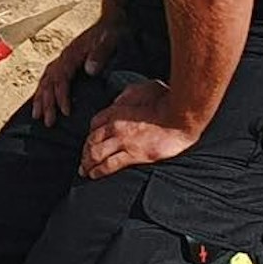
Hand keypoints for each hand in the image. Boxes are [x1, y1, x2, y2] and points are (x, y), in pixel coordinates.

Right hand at [31, 19, 119, 126]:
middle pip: (49, 82)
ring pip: (45, 80)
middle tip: (48, 122)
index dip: (61, 96)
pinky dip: (43, 90)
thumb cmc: (111, 32)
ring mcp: (62, 59)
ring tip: (37, 116)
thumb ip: (100, 54)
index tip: (66, 112)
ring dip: (40, 98)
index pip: (61, 78)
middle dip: (47, 103)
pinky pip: (49, 77)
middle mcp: (63, 57)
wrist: (112, 20)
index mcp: (72, 54)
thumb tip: (89, 70)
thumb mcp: (110, 40)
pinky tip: (41, 100)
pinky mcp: (66, 62)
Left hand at [80, 80, 200, 179]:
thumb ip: (128, 95)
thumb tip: (119, 100)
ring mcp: (123, 142)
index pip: (94, 123)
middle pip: (91, 140)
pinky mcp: (134, 155)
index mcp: (116, 110)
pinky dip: (99, 171)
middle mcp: (115, 127)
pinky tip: (94, 175)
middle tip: (82, 160)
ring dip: (87, 163)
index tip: (90, 139)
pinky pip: (110, 165)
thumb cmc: (165, 100)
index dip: (90, 133)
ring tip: (84, 171)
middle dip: (84, 151)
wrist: (180, 116)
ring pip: (96, 154)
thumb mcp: (142, 88)